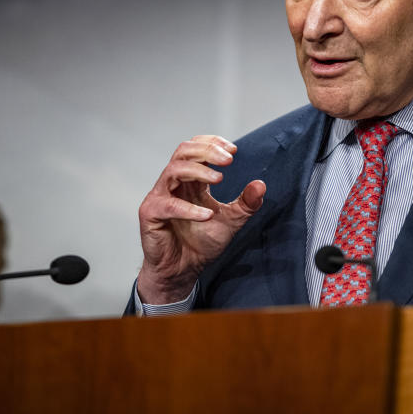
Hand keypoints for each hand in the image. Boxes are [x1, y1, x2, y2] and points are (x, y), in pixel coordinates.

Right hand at [136, 135, 265, 303]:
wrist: (184, 270)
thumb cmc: (202, 243)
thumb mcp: (231, 221)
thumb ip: (246, 203)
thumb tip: (261, 184)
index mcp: (189, 180)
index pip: (195, 148)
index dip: (212, 143)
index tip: (234, 150)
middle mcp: (173, 183)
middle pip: (183, 151)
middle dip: (207, 151)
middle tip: (228, 159)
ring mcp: (160, 197)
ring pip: (173, 170)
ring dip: (198, 171)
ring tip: (220, 178)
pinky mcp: (151, 214)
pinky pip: (168, 205)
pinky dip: (188, 208)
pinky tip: (206, 215)